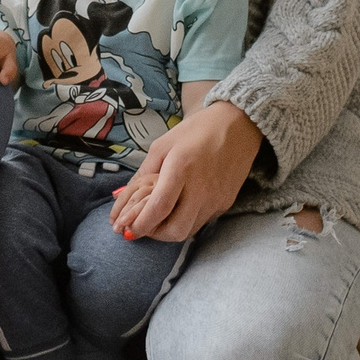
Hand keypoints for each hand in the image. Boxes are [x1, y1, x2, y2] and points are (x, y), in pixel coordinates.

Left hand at [109, 102, 262, 242]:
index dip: (141, 224)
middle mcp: (201, 188)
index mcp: (181, 168)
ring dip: (171, 230)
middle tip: (145, 226)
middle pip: (176, 230)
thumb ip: (143, 173)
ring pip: (190, 231)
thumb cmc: (196, 131)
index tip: (127, 228)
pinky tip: (181, 208)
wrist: (238, 125)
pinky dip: (187, 221)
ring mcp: (216, 199)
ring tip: (160, 218)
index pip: (159, 208)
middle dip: (155, 235)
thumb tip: (121, 197)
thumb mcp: (163, 145)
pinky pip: (202, 221)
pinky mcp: (226, 203)